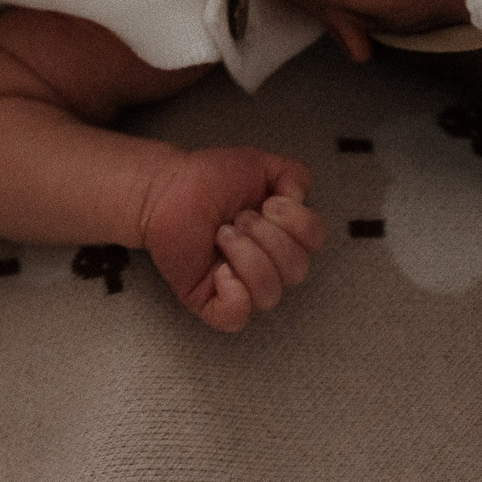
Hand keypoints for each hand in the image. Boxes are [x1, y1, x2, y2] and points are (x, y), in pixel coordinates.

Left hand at [137, 146, 324, 332]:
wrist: (166, 190)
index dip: (297, 222)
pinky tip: (219, 271)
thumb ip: (292, 174)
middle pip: (297, 270)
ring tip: (222, 235)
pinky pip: (237, 317)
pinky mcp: (212, 303)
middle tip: (237, 218)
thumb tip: (300, 199)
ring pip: (270, 295)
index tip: (268, 203)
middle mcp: (269, 264)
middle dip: (268, 238)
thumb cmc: (209, 179)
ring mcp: (241, 287)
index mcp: (284, 234)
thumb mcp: (259, 164)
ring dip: (248, 258)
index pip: (315, 241)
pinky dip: (234, 294)